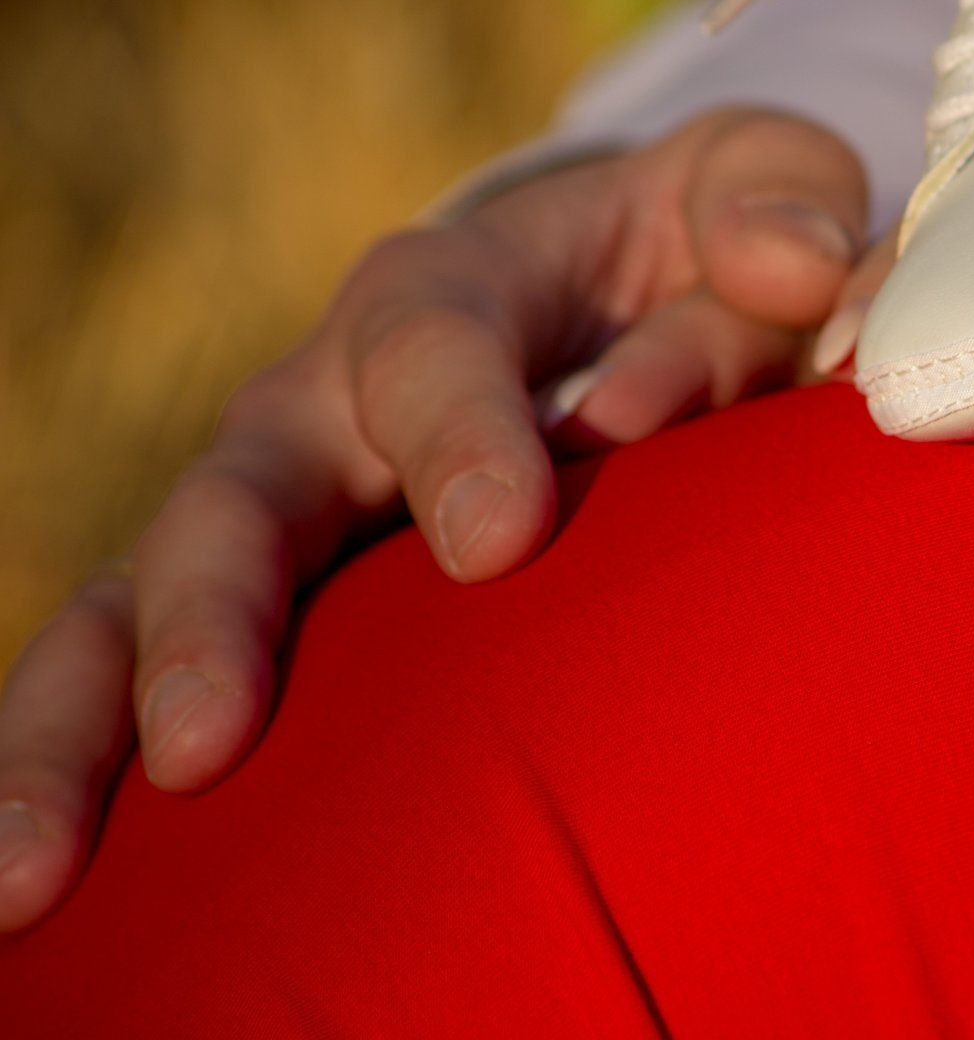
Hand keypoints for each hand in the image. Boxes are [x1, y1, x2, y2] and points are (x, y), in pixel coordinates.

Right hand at [0, 107, 887, 931]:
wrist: (618, 294)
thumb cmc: (693, 252)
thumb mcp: (753, 192)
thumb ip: (780, 207)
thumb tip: (785, 267)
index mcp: (452, 292)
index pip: (431, 345)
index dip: (458, 431)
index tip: (498, 539)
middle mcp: (331, 399)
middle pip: (238, 492)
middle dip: (218, 610)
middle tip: (207, 739)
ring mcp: (287, 508)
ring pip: (144, 597)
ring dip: (92, 723)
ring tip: (37, 874)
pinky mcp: (275, 601)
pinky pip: (149, 676)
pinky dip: (92, 765)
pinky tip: (46, 895)